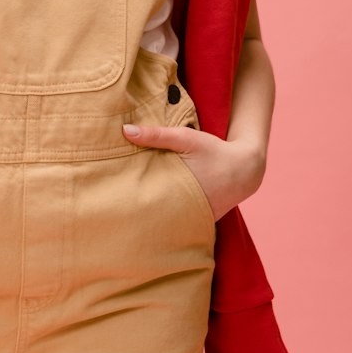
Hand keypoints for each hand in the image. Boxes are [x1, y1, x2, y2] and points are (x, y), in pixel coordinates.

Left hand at [122, 122, 265, 222]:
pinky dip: (164, 218)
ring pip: (163, 221)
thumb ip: (156, 135)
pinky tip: (147, 217)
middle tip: (109, 210)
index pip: (145, 202)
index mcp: (179, 191)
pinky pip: (176, 222)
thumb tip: (125, 130)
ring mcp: (192, 219)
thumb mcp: (186, 138)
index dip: (126, 201)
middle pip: (150, 216)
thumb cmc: (214, 151)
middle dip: (133, 213)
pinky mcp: (197, 222)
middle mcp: (185, 210)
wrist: (244, 170)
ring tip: (123, 217)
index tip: (107, 201)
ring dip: (148, 217)